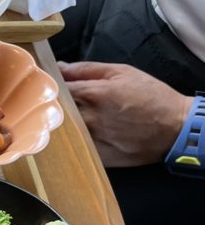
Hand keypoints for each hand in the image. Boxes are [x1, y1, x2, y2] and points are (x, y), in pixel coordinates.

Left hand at [58, 61, 192, 167]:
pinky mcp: (95, 156)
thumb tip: (59, 68)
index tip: (49, 87)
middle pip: (56, 111)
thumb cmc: (151, 96)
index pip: (57, 89)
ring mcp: (91, 139)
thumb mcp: (122, 72)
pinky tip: (78, 137)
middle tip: (56, 105)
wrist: (175, 128)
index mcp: (94, 94)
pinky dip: (72, 142)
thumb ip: (87, 69)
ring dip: (61, 124)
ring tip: (72, 120)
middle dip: (54, 107)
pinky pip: (74, 148)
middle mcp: (88, 118)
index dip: (51, 88)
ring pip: (63, 131)